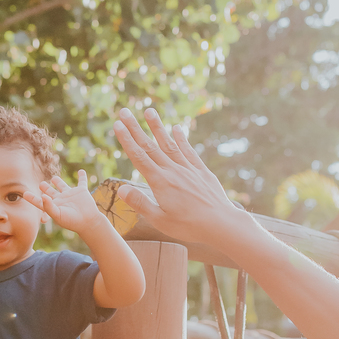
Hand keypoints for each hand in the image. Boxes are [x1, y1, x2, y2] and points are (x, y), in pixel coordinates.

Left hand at [24, 170, 103, 238]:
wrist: (88, 222)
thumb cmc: (71, 221)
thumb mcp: (57, 214)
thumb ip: (48, 206)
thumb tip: (42, 196)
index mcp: (54, 206)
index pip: (40, 201)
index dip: (32, 198)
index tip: (25, 194)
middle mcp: (61, 200)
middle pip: (51, 192)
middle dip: (46, 188)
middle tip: (41, 184)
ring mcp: (71, 195)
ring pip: (63, 186)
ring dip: (59, 182)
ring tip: (54, 178)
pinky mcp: (81, 191)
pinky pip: (82, 182)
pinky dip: (82, 176)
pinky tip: (81, 171)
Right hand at [113, 106, 242, 248]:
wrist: (220, 223)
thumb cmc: (188, 226)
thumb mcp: (160, 219)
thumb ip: (140, 203)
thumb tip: (121, 189)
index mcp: (160, 182)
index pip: (139, 157)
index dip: (126, 140)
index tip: (117, 124)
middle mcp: (173, 171)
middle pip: (150, 146)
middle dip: (136, 128)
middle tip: (125, 111)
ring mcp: (188, 169)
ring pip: (169, 144)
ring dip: (158, 127)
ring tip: (149, 111)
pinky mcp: (202, 171)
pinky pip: (189, 151)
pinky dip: (182, 139)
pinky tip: (177, 128)